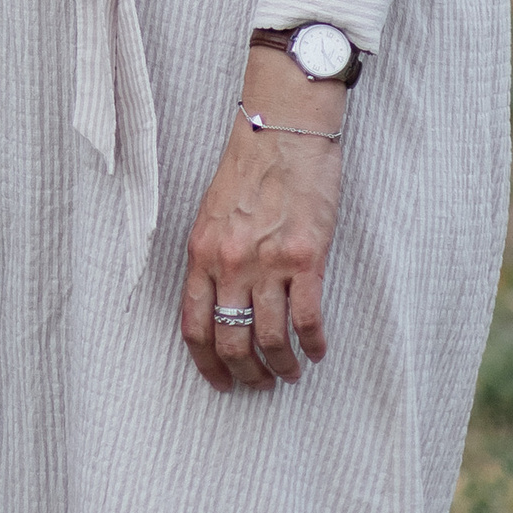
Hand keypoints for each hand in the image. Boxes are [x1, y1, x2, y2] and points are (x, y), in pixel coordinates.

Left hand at [179, 47, 344, 390]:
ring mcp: (268, 262)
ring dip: (283, 367)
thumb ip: (212, 257)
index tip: (221, 382)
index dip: (207, 363)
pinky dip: (314, 345)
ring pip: (271, 340)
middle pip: (232, 341)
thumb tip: (219, 305)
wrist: (282, 128)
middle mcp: (230, 262)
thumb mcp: (212, 212)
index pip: (194, 325)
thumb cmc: (248, 168)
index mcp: (201, 251)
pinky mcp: (306, 259)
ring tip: (291, 372)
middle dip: (247, 374)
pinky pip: (308, 321)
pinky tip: (318, 351)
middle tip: (261, 384)